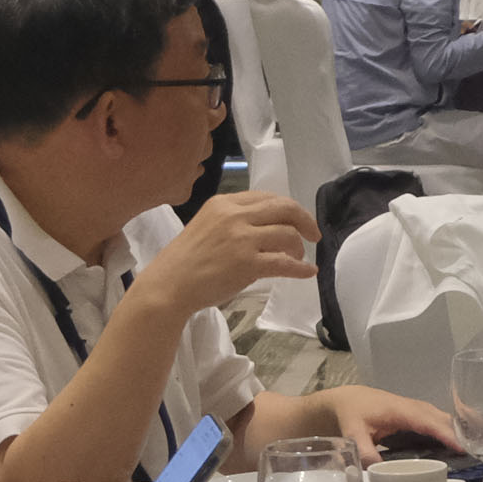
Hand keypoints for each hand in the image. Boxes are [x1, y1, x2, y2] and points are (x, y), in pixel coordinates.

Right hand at [137, 190, 319, 316]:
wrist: (169, 285)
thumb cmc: (187, 260)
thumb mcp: (208, 226)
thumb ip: (234, 220)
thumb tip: (270, 225)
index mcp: (224, 203)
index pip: (266, 197)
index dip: (288, 209)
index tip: (297, 220)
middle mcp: (234, 216)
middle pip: (284, 208)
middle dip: (304, 220)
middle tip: (313, 234)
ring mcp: (241, 239)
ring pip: (288, 234)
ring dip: (299, 248)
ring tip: (298, 259)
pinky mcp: (247, 264)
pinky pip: (285, 263)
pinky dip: (301, 268)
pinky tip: (308, 272)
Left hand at [324, 384, 468, 458]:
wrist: (348, 399)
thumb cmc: (352, 414)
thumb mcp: (353, 433)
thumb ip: (365, 451)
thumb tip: (379, 472)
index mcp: (401, 410)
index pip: (429, 422)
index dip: (446, 434)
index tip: (462, 447)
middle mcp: (414, 407)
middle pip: (443, 419)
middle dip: (463, 432)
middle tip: (482, 451)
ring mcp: (418, 409)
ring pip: (445, 418)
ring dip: (462, 430)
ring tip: (479, 447)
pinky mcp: (418, 414)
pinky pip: (440, 421)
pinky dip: (454, 429)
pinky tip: (463, 441)